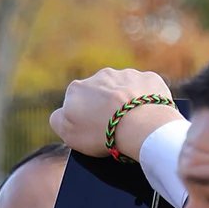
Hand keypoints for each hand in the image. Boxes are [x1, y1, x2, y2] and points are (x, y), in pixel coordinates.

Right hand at [49, 68, 182, 160]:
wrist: (140, 126)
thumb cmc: (101, 132)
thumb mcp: (68, 133)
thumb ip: (58, 119)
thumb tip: (61, 113)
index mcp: (78, 88)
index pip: (77, 103)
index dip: (85, 118)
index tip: (94, 130)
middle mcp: (102, 75)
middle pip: (102, 94)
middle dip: (106, 107)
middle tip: (114, 128)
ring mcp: (128, 75)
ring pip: (125, 89)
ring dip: (127, 102)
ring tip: (133, 123)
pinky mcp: (150, 78)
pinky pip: (147, 89)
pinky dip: (148, 101)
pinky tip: (149, 115)